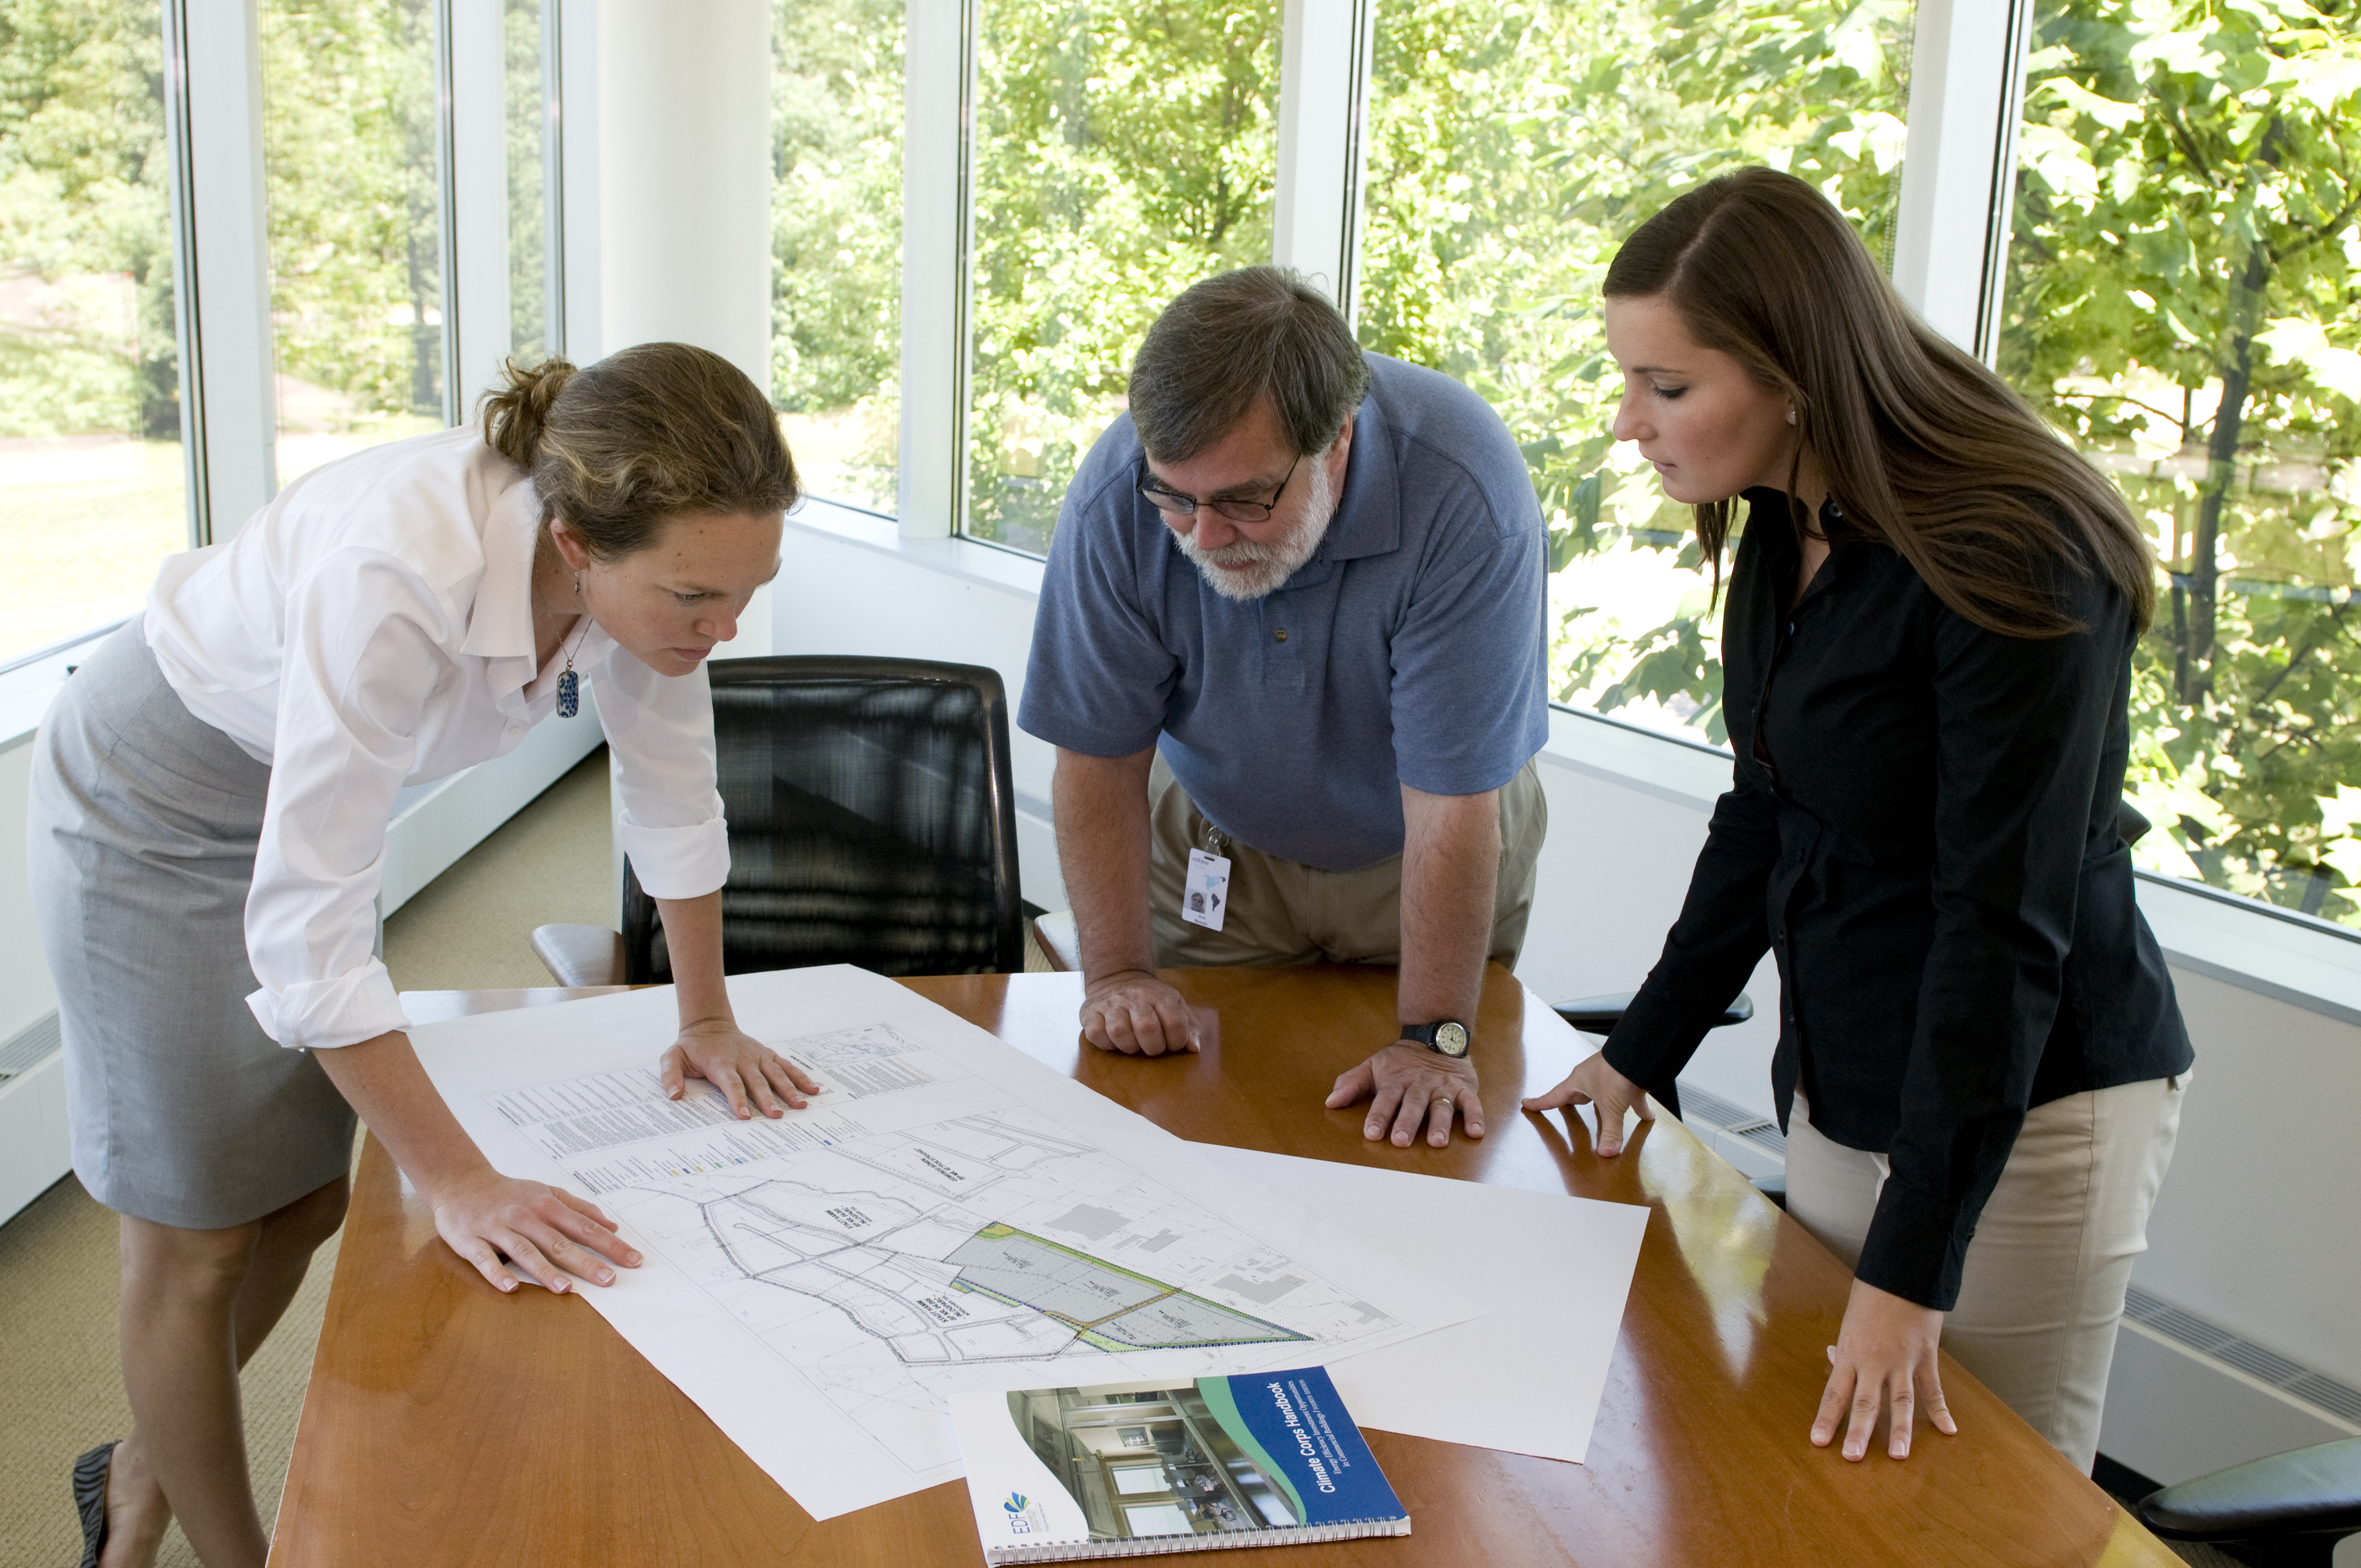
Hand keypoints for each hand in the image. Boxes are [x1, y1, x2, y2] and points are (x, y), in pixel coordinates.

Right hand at [429, 1163, 640, 1293]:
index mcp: (546, 1205)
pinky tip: (510, 1287)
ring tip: (565, 1288)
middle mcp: (525, 1216)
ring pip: (525, 1251)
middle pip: (559, 1242)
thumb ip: (580, 1209)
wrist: (461, 1183)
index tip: (633, 1260)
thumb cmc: (510, 1193)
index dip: (610, 1244)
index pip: (584, 1227)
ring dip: (545, 1270)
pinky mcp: (471, 1240)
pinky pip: (485, 1259)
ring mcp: (498, 1228)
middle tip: (609, 1280)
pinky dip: (497, 1273)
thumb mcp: (548, 1192)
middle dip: (586, 1261)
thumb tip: (612, 1226)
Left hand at [660, 1019, 818, 1117]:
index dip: (737, 1100)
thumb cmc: (691, 1048)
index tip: (745, 1116)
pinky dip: (799, 1076)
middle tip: (777, 1115)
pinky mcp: (767, 1054)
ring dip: (789, 1090)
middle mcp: (743, 1059)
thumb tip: (674, 1096)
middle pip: (757, 1082)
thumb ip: (671, 1075)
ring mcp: (757, 1056)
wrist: (709, 1025)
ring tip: (801, 1105)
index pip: (731, 1084)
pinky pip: (786, 1066)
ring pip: (776, 1074)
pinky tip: (812, 1089)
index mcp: (721, 1063)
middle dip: (767, 1099)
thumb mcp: (672, 1058)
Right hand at [1080, 969, 1200, 1055]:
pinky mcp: (1090, 1013)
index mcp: (1160, 996)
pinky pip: (1096, 1034)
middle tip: (1152, 1046)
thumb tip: (1194, 1048)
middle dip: (1153, 1047)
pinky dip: (1106, 1044)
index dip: (1177, 1041)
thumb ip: (1189, 1026)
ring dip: (1129, 1046)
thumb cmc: (1150, 1001)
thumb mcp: (1175, 1005)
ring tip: (1133, 1043)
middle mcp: (1135, 998)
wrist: (1117, 978)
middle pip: (1147, 1028)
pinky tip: (1114, 1040)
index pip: (1175, 1023)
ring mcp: (1111, 1004)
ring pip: (1119, 1031)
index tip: (1172, 1043)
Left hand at [1326, 1043, 1482, 1147]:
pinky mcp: (1464, 1088)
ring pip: (1442, 1106)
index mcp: (1396, 1080)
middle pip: (1413, 1105)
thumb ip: (1352, 1083)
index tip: (1371, 1133)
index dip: (1378, 1115)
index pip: (1385, 1099)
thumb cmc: (1401, 1060)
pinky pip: (1472, 1103)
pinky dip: (1475, 1117)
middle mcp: (1420, 1085)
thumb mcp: (1374, 1066)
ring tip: (1437, 1142)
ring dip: (1440, 1124)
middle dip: (1406, 1122)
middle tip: (1400, 1141)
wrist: (1436, 1034)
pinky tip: (1475, 1132)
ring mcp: (1443, 1087)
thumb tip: (1330, 1101)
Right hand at [1521, 1051, 1652, 1154]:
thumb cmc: (1617, 1073)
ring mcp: (1609, 1077)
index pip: (1554, 1096)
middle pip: (1576, 1094)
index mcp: (1578, 1082)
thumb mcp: (1611, 1107)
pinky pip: (1630, 1097)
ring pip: (1602, 1094)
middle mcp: (1591, 1078)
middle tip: (1560, 1108)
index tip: (1526, 1103)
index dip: (1540, 1103)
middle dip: (1570, 1102)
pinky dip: (1637, 1107)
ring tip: (1605, 1115)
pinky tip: (1647, 1117)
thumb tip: (1605, 1153)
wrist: (1639, 1053)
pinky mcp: (1627, 1079)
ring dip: (1604, 1105)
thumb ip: (1610, 1132)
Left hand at [1811, 1276, 1956, 1459]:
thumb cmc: (1870, 1297)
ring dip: (1900, 1430)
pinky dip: (1941, 1411)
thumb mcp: (1849, 1322)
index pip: (1834, 1392)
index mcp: (1849, 1352)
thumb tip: (1831, 1359)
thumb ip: (1844, 1348)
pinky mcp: (1925, 1357)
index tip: (1818, 1442)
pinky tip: (1948, 1431)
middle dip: (1858, 1431)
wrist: (1901, 1273)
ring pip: (1900, 1401)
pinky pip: (1933, 1389)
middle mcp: (1873, 1361)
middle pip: (1864, 1401)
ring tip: (1899, 1456)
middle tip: (1851, 1457)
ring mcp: (1902, 1361)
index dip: (1826, 1418)